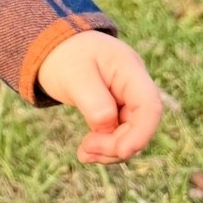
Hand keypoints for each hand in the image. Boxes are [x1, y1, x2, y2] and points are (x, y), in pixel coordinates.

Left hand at [36, 31, 162, 163]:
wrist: (54, 47)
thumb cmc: (65, 55)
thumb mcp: (73, 74)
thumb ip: (93, 100)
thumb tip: (108, 127)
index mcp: (129, 68)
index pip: (149, 105)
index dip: (141, 133)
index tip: (121, 151)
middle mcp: (134, 85)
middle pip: (140, 124)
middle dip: (116, 145)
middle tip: (85, 151)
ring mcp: (127, 98)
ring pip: (130, 134)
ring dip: (110, 150)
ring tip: (83, 154)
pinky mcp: (117, 110)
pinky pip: (118, 134)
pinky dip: (104, 146)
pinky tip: (86, 152)